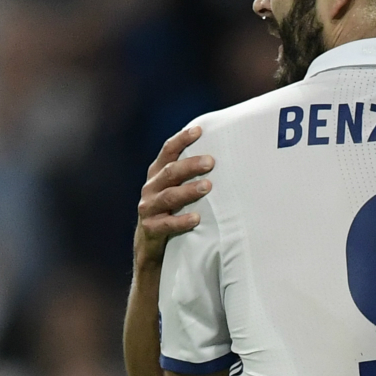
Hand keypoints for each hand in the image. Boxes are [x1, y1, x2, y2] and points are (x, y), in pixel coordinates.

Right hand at [134, 126, 213, 269]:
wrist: (152, 245)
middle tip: (211, 161)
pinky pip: (166, 224)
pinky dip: (181, 220)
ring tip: (208, 186)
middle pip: (170, 172)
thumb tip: (227, 155)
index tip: (199, 130)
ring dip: (189, 190)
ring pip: (169, 196)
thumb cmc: (174, 210)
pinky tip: (197, 218)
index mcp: (158, 174)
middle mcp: (151, 188)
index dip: (181, 139)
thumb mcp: (179, 189)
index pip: (168, 151)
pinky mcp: (151, 228)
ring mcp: (149, 208)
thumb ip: (193, 174)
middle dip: (190, 165)